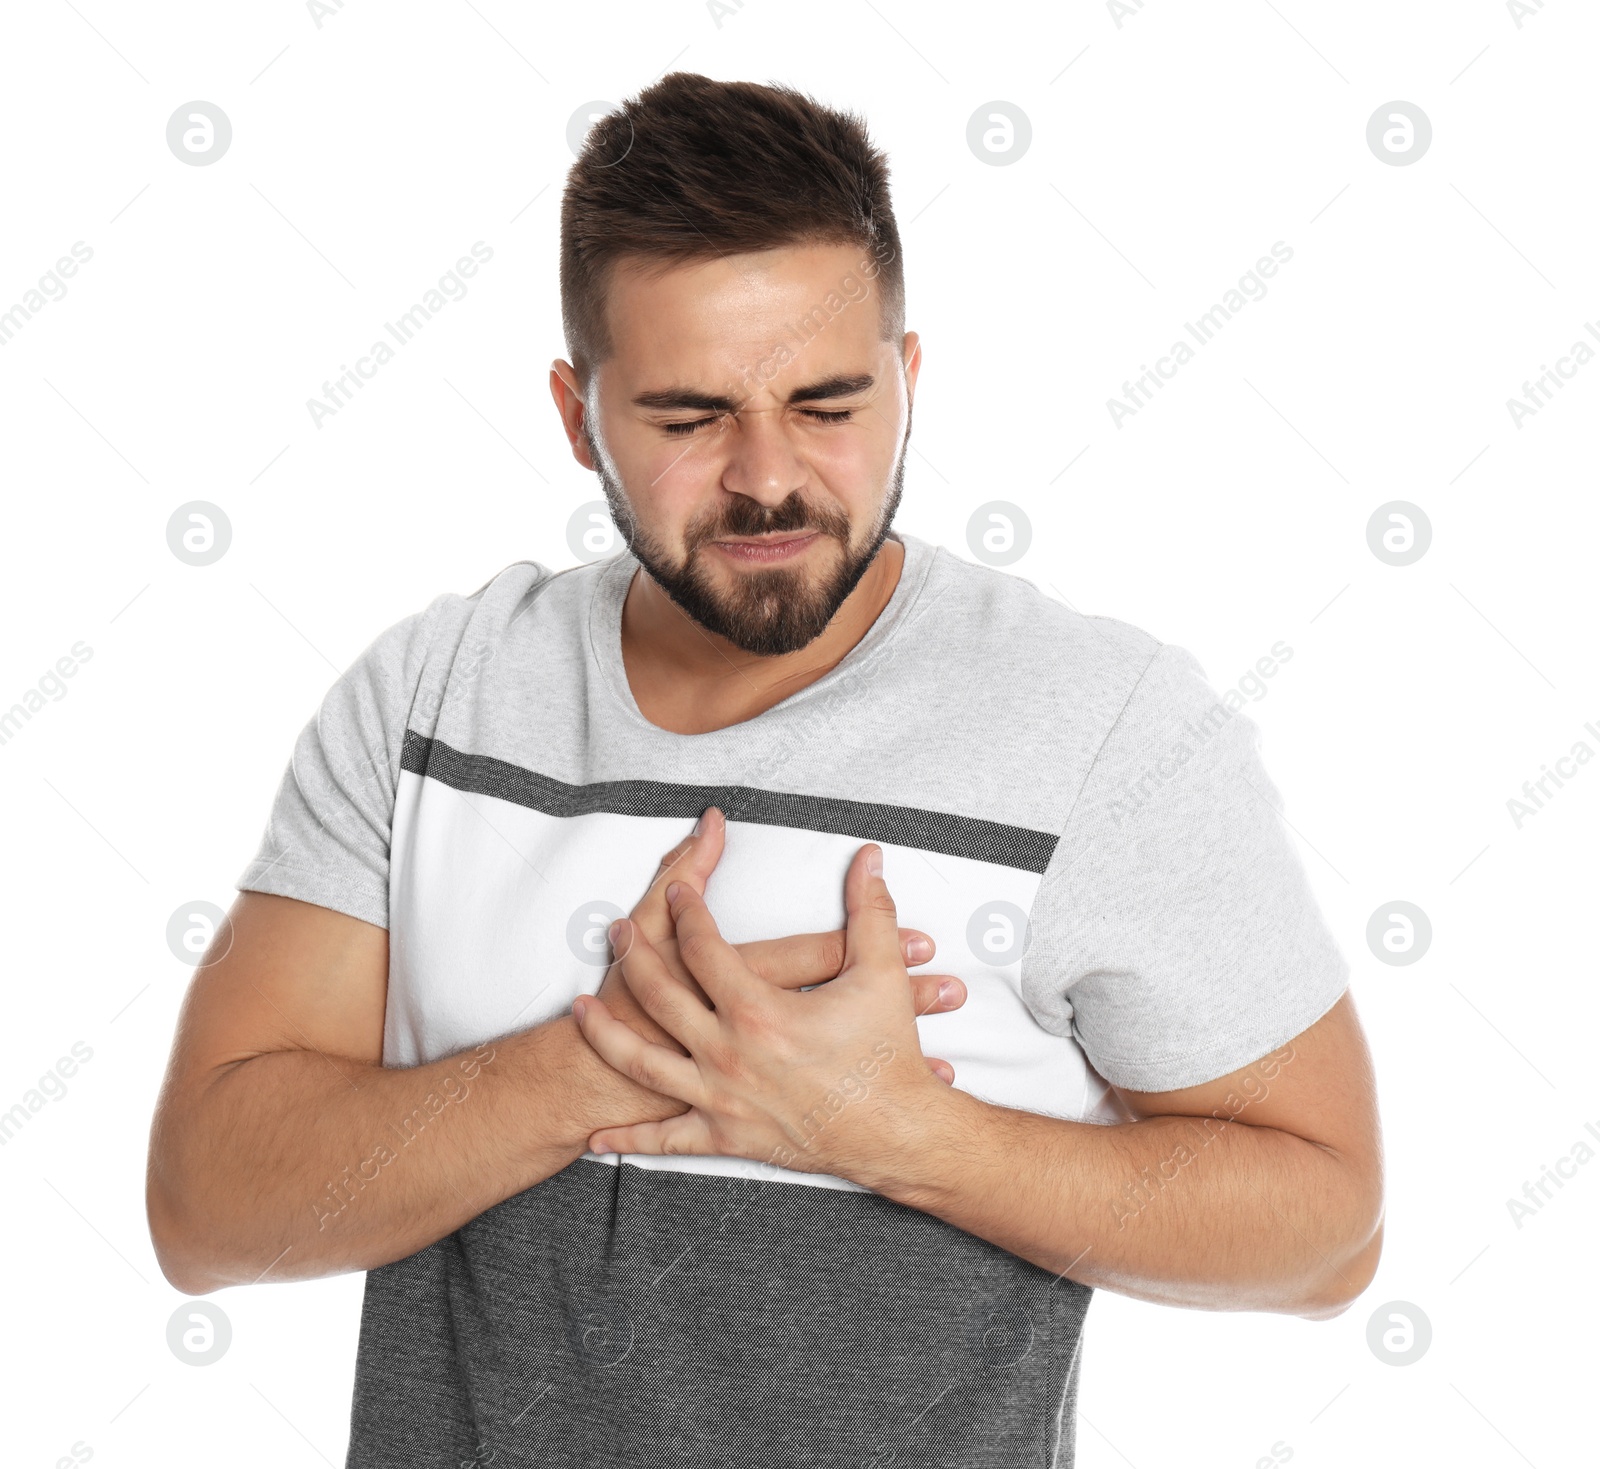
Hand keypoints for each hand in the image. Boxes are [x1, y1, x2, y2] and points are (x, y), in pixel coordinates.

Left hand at [574, 841, 947, 1180]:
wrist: (896, 1134)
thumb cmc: (887, 1058)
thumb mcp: (881, 973)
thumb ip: (869, 909)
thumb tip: (869, 859)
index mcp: (757, 1009)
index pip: (704, 947)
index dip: (686, 911)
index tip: (676, 891)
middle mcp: (726, 1052)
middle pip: (660, 994)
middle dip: (634, 956)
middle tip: (617, 931)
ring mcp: (720, 1098)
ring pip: (642, 1062)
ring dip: (605, 1034)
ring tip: (579, 1010)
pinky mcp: (725, 1137)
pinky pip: (667, 1140)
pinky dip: (630, 1140)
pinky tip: (597, 1137)